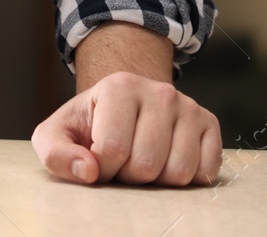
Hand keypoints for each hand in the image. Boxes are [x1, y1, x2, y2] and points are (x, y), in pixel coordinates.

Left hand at [32, 70, 221, 185]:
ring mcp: (188, 106)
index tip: (95, 159)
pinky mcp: (209, 124)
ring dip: (156, 180)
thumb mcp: (56, 135)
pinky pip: (206, 171)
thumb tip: (88, 170)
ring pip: (178, 172)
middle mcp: (159, 91)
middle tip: (120, 160)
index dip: (101, 168)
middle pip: (146, 164)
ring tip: (141, 158)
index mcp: (118, 86)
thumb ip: (56, 153)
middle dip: (128, 175)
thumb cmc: (87, 126)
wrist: (119, 107)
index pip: (112, 149)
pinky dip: (186, 178)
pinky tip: (167, 160)